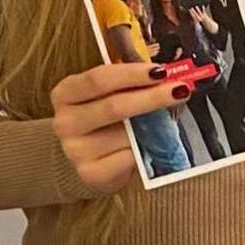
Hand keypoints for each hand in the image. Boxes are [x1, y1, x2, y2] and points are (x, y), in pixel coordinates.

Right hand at [50, 59, 187, 193]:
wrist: (91, 159)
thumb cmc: (104, 120)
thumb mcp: (107, 94)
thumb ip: (128, 81)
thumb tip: (163, 72)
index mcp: (65, 93)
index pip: (98, 79)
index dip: (132, 74)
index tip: (160, 71)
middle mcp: (65, 122)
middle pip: (113, 107)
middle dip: (151, 97)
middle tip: (180, 91)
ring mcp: (75, 150)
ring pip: (124, 134)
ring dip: (154, 125)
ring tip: (173, 117)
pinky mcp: (90, 173)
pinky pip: (128, 158)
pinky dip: (146, 149)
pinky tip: (157, 143)